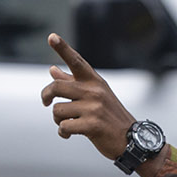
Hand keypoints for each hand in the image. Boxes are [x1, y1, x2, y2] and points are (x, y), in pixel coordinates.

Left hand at [41, 33, 133, 159]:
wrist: (131, 140)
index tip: (51, 37)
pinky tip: (68, 134)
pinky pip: (64, 126)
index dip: (63, 48)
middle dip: (46, 95)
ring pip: (58, 110)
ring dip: (57, 120)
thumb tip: (52, 69)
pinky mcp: (92, 125)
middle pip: (57, 87)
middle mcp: (94, 91)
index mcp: (95, 82)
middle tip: (45, 102)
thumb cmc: (109, 117)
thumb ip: (72, 82)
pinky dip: (63, 132)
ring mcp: (94, 108)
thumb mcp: (95, 96)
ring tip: (66, 124)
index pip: (76, 61)